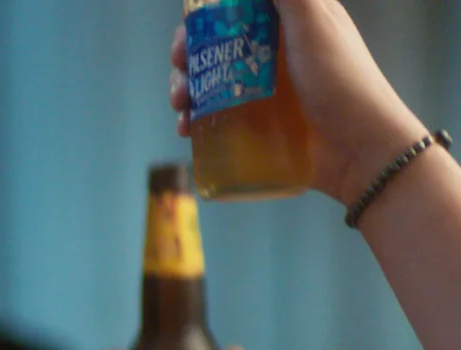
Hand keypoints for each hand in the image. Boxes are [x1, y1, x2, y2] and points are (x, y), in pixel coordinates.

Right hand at [170, 0, 424, 205]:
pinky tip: (187, 128)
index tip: (190, 27)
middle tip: (178, 66)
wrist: (360, 147)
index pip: (235, 9)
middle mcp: (272, 53)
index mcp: (287, 23)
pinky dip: (196, 119)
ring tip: (180, 105)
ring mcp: (262, 91)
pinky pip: (216, 116)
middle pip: (214, 45)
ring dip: (185, 89)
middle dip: (187, 54)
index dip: (207, 17)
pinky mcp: (256, 125)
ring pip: (209, 81)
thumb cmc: (342, 78)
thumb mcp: (315, 23)